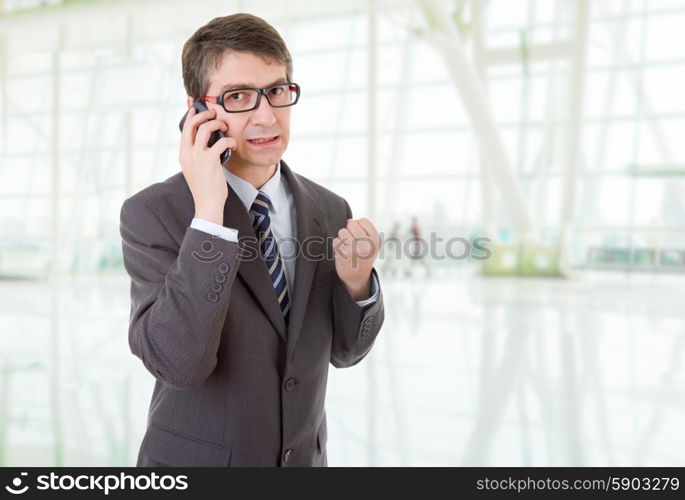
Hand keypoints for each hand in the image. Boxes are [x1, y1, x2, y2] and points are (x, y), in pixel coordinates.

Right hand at [179, 106, 236, 224]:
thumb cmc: (204, 187)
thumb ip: (197, 155)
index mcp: (183, 154)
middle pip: (193, 124)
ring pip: (205, 128)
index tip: (199, 108)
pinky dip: (229, 140)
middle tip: (214, 114)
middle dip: (204, 114)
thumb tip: (207, 142)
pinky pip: (221, 142)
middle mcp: (187, 153)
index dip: (192, 116)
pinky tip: (233, 144)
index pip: (185, 129)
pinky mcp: (210, 160)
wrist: (207, 203)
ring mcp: (197, 156)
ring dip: (217, 124)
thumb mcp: (195, 169)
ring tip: (225, 127)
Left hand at [332, 218, 379, 300]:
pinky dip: (337, 246)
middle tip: (353, 242)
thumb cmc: (363, 256)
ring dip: (342, 239)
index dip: (358, 226)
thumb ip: (364, 229)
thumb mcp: (372, 243)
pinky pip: (335, 241)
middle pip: (351, 224)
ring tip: (348, 248)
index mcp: (375, 240)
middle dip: (349, 231)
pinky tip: (342, 253)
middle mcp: (367, 244)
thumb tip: (349, 220)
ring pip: (342, 232)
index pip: (363, 220)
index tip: (360, 236)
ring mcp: (355, 249)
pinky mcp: (343, 254)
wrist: (357, 277)